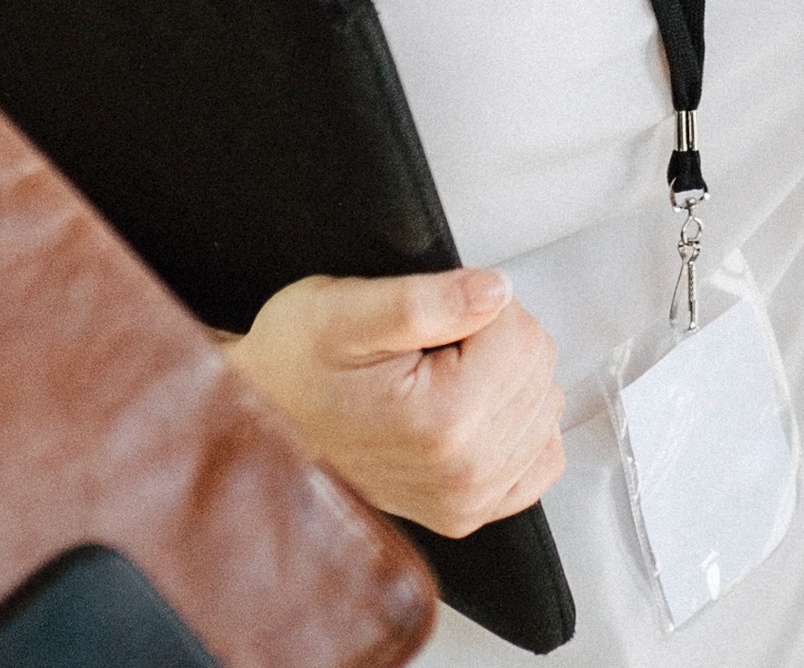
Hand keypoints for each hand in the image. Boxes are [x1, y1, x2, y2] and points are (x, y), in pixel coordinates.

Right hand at [220, 269, 566, 533]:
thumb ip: (425, 299)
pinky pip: (541, 454)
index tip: (428, 326)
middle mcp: (464, 472)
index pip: (522, 332)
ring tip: (435, 381)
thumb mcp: (341, 311)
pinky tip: (466, 411)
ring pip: (544, 403)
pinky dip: (515, 424)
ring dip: (502, 381)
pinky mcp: (469, 512)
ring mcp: (469, 500)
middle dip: (491, 343)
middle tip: (425, 352)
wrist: (259, 423)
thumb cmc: (291, 368)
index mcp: (442, 421)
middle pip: (538, 367)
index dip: (476, 309)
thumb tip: (497, 292)